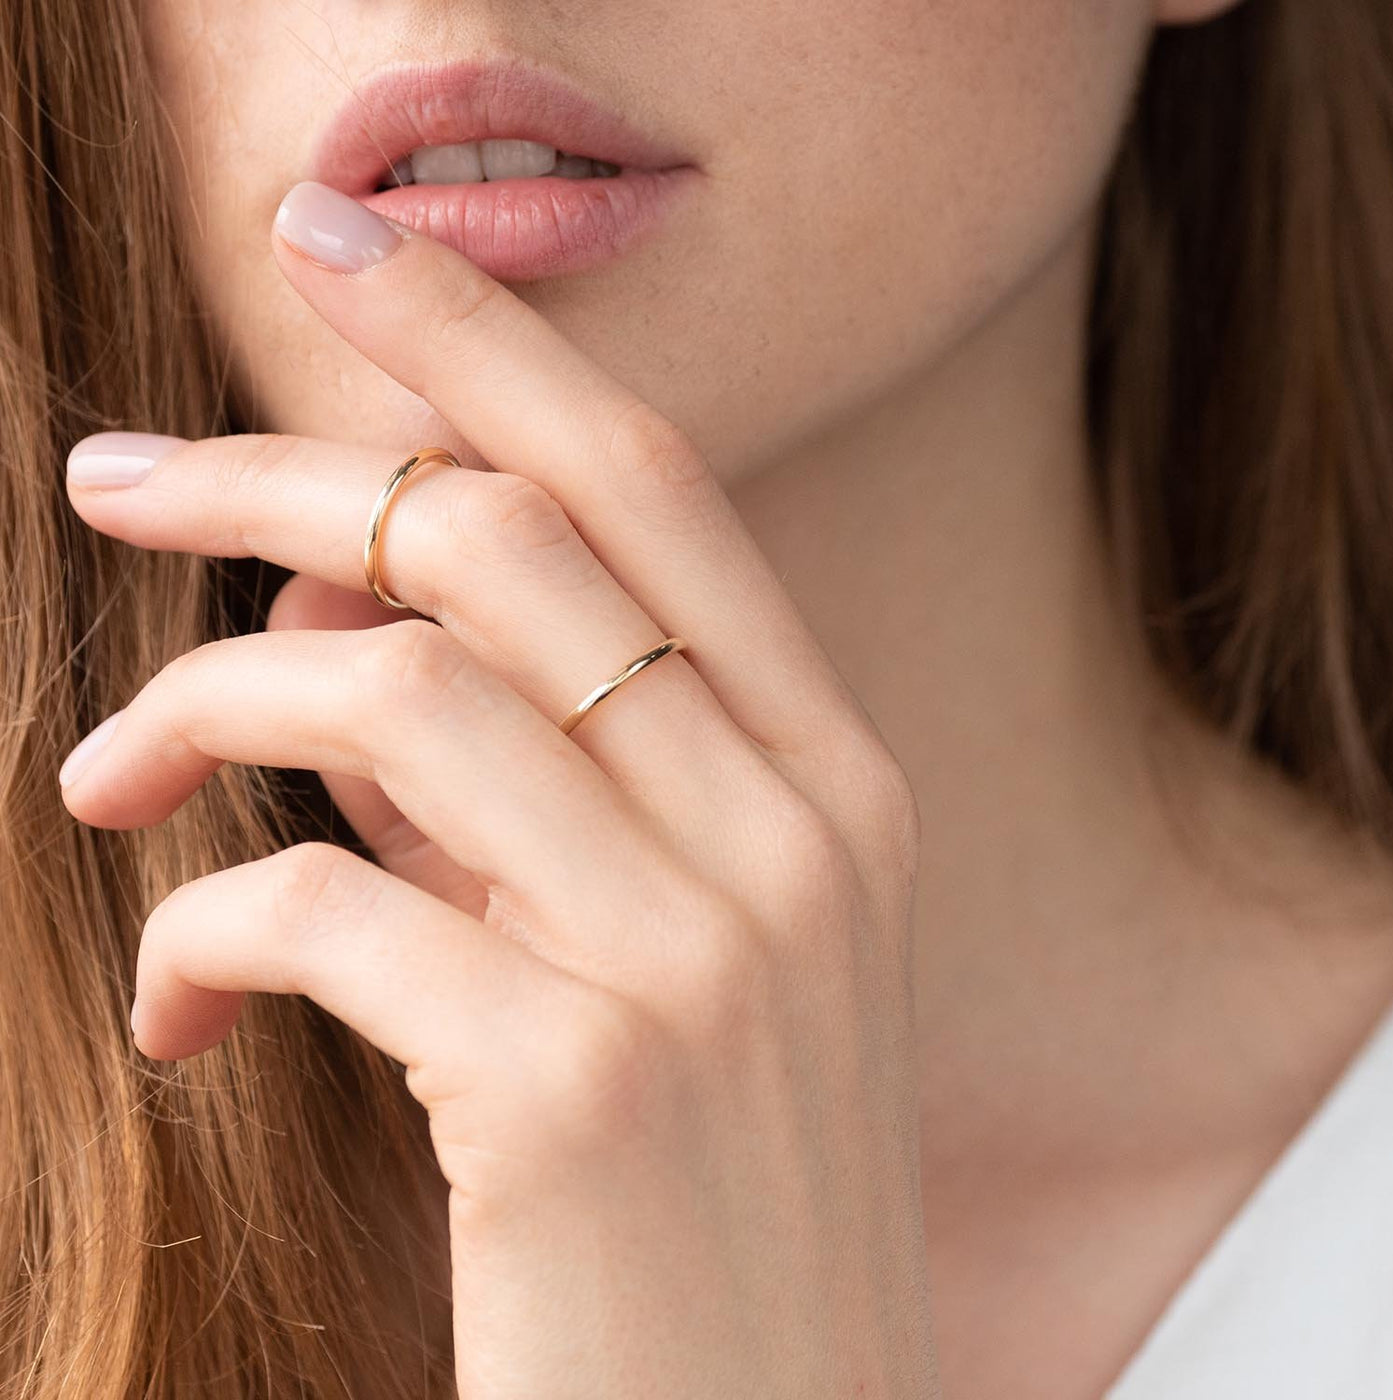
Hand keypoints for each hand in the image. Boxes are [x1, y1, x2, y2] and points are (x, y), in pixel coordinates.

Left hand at [59, 181, 938, 1397]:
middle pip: (501, 537)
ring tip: (102, 773)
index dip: (492, 340)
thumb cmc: (705, 1181)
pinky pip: (319, 907)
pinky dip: (201, 927)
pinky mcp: (573, 1090)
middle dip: (279, 463)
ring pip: (393, 686)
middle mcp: (791, 834)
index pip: (651, 484)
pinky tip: (175, 1007)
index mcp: (832, 780)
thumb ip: (536, 780)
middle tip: (109, 473)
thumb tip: (348, 620)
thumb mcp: (665, 942)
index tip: (342, 241)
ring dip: (202, 697)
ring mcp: (698, 957)